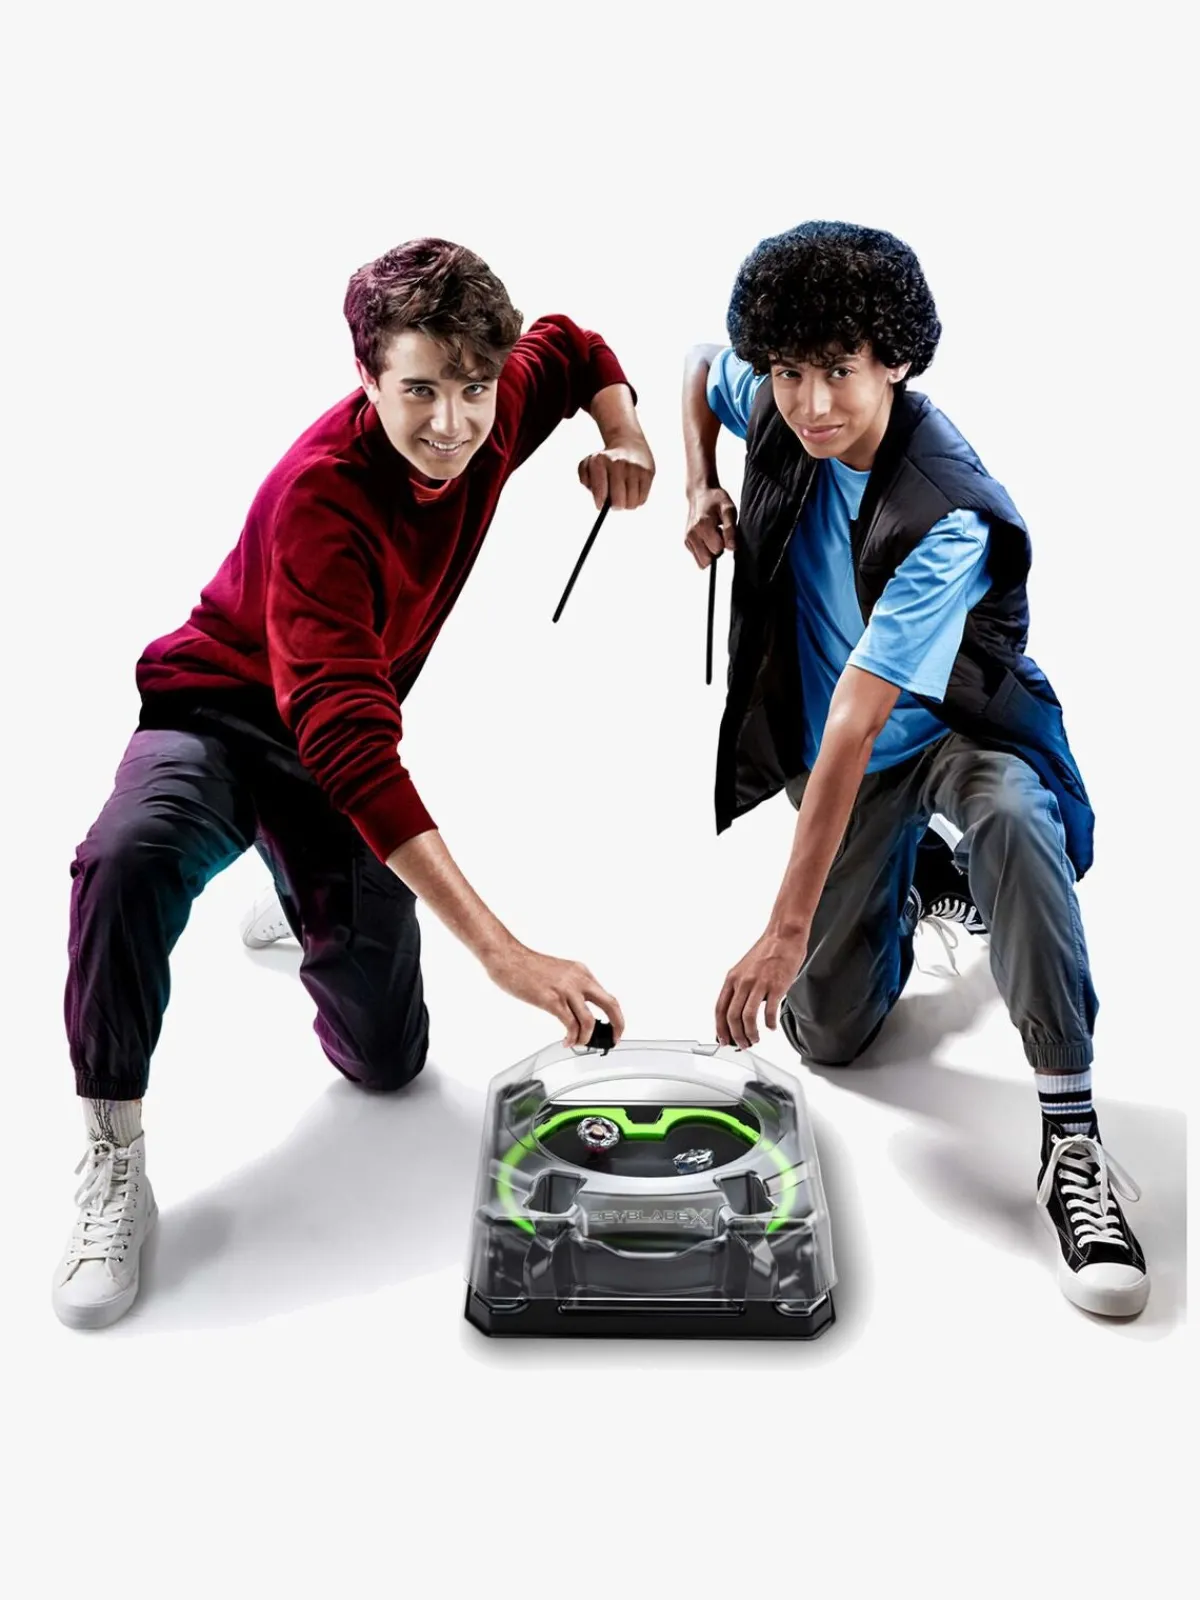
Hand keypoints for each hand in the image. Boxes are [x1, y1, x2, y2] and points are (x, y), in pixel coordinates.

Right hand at [485, 942, 625, 1045]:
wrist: (507, 957)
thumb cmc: (526, 965)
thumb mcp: (559, 972)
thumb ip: (571, 987)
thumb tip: (577, 1009)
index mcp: (581, 972)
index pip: (607, 996)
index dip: (614, 1015)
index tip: (613, 1028)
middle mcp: (578, 979)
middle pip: (610, 1004)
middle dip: (617, 1025)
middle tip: (613, 1040)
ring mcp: (566, 989)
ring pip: (589, 1020)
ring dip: (587, 1037)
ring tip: (579, 1043)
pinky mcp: (551, 1000)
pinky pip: (570, 1025)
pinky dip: (572, 1038)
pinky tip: (566, 1041)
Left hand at [577, 440, 654, 510]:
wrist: (629, 443)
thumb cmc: (605, 460)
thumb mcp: (588, 465)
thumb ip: (585, 479)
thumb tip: (599, 501)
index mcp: (600, 461)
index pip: (600, 493)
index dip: (600, 502)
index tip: (600, 504)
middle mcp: (618, 463)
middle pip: (618, 502)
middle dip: (614, 506)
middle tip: (613, 502)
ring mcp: (635, 468)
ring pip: (631, 503)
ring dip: (626, 505)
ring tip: (623, 495)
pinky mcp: (648, 473)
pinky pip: (642, 500)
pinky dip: (636, 501)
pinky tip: (632, 491)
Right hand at [685, 486, 737, 568]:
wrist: (700, 493)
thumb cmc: (717, 501)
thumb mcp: (729, 510)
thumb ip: (730, 529)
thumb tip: (731, 547)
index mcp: (703, 524)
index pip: (717, 549)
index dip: (725, 543)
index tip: (723, 530)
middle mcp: (692, 533)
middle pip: (708, 560)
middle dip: (716, 551)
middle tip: (718, 534)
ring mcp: (687, 538)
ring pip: (702, 562)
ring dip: (710, 552)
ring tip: (712, 535)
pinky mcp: (686, 542)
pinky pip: (698, 558)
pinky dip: (704, 551)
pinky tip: (706, 537)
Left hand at [715, 926, 808, 1048]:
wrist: (783, 937)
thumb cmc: (766, 953)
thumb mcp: (744, 970)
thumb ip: (739, 990)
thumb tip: (736, 1013)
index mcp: (732, 979)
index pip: (719, 1009)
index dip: (720, 1028)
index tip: (723, 1040)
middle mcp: (742, 982)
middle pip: (731, 1017)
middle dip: (736, 1036)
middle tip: (742, 1044)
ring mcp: (758, 984)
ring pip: (747, 1018)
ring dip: (750, 1034)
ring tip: (755, 1039)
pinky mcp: (776, 986)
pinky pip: (769, 1012)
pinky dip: (769, 1024)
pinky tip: (771, 1027)